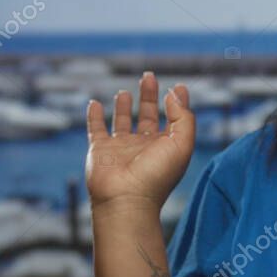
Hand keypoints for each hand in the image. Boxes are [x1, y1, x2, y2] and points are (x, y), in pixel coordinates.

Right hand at [85, 71, 195, 213]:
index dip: (176, 101)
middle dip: (149, 95)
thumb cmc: (156, 175)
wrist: (125, 200)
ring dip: (123, 106)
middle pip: (146, 114)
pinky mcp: (99, 150)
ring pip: (121, 121)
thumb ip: (183, 117)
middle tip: (148, 76)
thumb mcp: (181, 144)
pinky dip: (93, 116)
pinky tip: (94, 103)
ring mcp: (120, 148)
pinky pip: (95, 129)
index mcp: (165, 145)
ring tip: (125, 92)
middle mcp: (143, 145)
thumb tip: (174, 94)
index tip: (178, 86)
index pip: (172, 118)